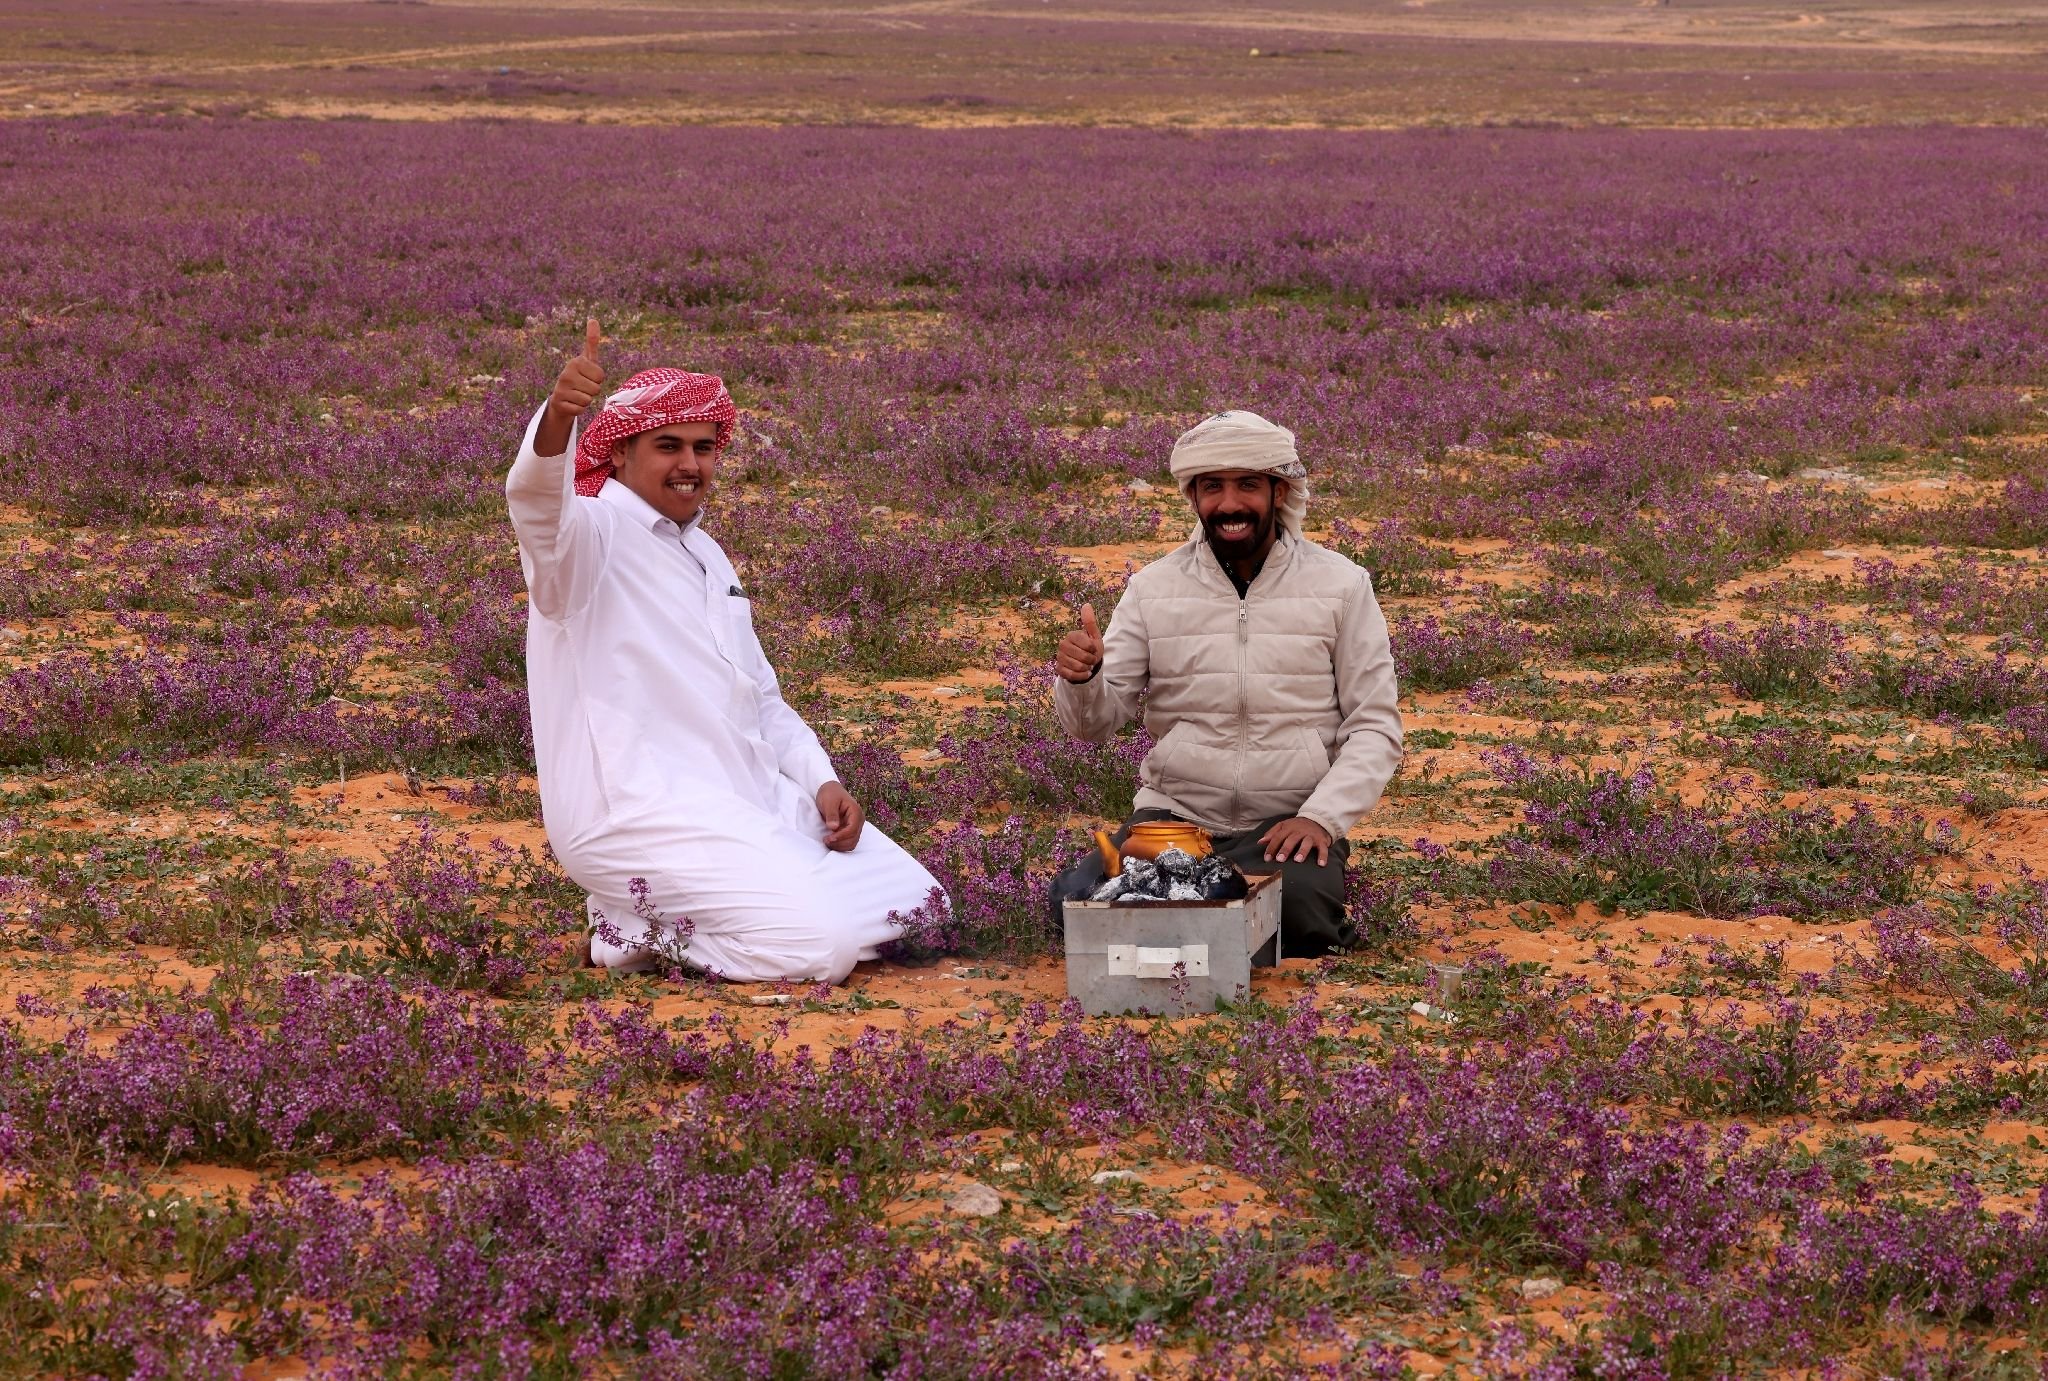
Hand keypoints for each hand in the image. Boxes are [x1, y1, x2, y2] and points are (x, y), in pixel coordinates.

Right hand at [535, 317, 604, 456]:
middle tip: (583, 386)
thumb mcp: (587, 359)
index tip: (588, 376)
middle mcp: (566, 373)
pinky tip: (572, 403)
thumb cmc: (580, 376)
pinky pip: (580, 409)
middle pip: (596, 389)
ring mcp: (561, 388)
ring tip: (577, 394)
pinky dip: (579, 409)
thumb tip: (593, 319)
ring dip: (586, 400)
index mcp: (576, 362)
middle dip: (593, 390)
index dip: (598, 379)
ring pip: (588, 400)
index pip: (601, 376)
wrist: (562, 396)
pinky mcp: (559, 403)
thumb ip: (592, 341)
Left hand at [816, 781, 864, 851]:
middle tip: (825, 840)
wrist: (830, 791)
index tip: (828, 839)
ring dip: (840, 846)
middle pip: (853, 838)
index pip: (852, 830)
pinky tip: (831, 841)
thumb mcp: (829, 802)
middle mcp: (859, 821)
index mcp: (856, 812)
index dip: (841, 836)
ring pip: (852, 843)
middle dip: (839, 842)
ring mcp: (856, 826)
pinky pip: (848, 842)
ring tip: (827, 841)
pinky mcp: (850, 830)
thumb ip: (832, 814)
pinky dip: (840, 845)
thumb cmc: (830, 794)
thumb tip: (834, 827)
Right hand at [1055, 602, 1103, 683]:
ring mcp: (1059, 657)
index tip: (1094, 650)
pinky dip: (1081, 676)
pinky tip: (1085, 673)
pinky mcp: (1058, 669)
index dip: (1092, 649)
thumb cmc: (1091, 649)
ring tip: (1087, 666)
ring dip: (1086, 668)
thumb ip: (1090, 622)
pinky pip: (1071, 675)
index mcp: (1071, 635)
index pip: (1085, 644)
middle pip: (1081, 656)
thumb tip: (1086, 604)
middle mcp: (1062, 645)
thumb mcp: (1094, 636)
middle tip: (1091, 659)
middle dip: (1090, 660)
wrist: (1086, 665)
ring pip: (1076, 666)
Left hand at [1259, 817, 1331, 866]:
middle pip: (1291, 839)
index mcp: (1288, 828)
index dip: (1271, 847)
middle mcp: (1299, 831)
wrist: (1317, 820)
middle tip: (1280, 859)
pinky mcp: (1321, 841)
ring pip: (1306, 842)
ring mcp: (1311, 836)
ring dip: (1302, 851)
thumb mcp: (1284, 826)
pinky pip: (1323, 848)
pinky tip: (1321, 864)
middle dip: (1285, 849)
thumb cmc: (1297, 827)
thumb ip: (1272, 834)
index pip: (1278, 837)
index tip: (1267, 859)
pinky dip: (1323, 856)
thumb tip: (1260, 842)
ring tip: (1297, 860)